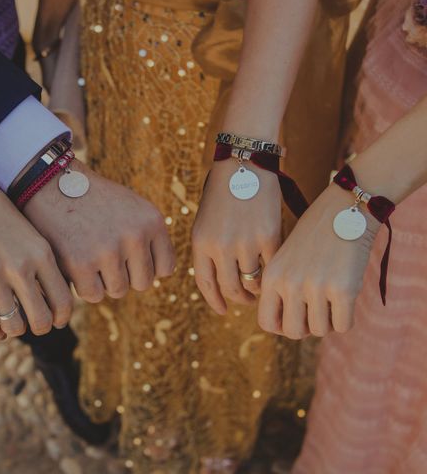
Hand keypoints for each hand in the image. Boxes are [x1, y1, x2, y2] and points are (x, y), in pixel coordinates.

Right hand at [0, 164, 72, 340]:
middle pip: (42, 320)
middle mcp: (20, 266)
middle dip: (43, 327)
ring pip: (15, 326)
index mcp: (41, 253)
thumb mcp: (32, 234)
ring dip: (18, 329)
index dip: (62, 317)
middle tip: (38, 323)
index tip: (58, 319)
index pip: (64, 302)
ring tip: (16, 323)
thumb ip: (44, 265)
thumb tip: (54, 302)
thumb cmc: (0, 215)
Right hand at [23, 160, 174, 301]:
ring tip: (90, 255)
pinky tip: (76, 263)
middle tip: (105, 256)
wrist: (51, 185)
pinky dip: (84, 285)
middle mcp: (134, 236)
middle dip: (125, 275)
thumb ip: (150, 237)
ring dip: (104, 280)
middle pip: (142, 283)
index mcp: (152, 221)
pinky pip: (93, 295)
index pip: (165, 267)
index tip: (128, 255)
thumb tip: (160, 274)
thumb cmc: (94, 200)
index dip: (145, 265)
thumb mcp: (132, 207)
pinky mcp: (81, 264)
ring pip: (118, 291)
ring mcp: (108, 251)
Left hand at [192, 159, 280, 313]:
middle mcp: (220, 246)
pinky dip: (272, 273)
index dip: (214, 300)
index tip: (222, 309)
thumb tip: (219, 280)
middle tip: (245, 301)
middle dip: (238, 298)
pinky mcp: (269, 236)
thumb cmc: (223, 191)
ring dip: (256, 289)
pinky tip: (272, 272)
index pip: (205, 282)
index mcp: (200, 242)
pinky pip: (271, 266)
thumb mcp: (206, 221)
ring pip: (252, 280)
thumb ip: (209, 249)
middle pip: (229, 287)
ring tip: (259, 288)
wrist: (244, 163)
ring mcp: (245, 242)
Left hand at [258, 184, 378, 338]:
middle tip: (316, 313)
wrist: (345, 209)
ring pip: (320, 330)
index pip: (267, 322)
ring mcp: (316, 287)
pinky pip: (342, 326)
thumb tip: (286, 326)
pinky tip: (346, 301)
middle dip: (306, 328)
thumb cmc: (315, 235)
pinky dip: (345, 319)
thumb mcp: (286, 258)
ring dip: (328, 321)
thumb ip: (281, 288)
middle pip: (293, 332)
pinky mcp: (343, 289)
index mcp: (272, 276)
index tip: (294, 319)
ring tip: (331, 301)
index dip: (281, 326)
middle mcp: (290, 284)